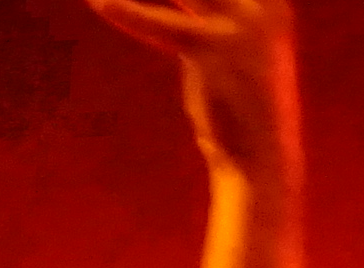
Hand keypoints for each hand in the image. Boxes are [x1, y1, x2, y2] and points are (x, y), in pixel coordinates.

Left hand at [90, 0, 298, 189]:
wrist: (261, 157)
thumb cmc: (240, 102)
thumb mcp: (230, 44)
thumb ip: (205, 10)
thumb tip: (181, 1)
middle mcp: (262, 0)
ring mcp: (242, 21)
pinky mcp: (214, 49)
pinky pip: (161, 22)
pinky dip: (128, 12)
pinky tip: (101, 2)